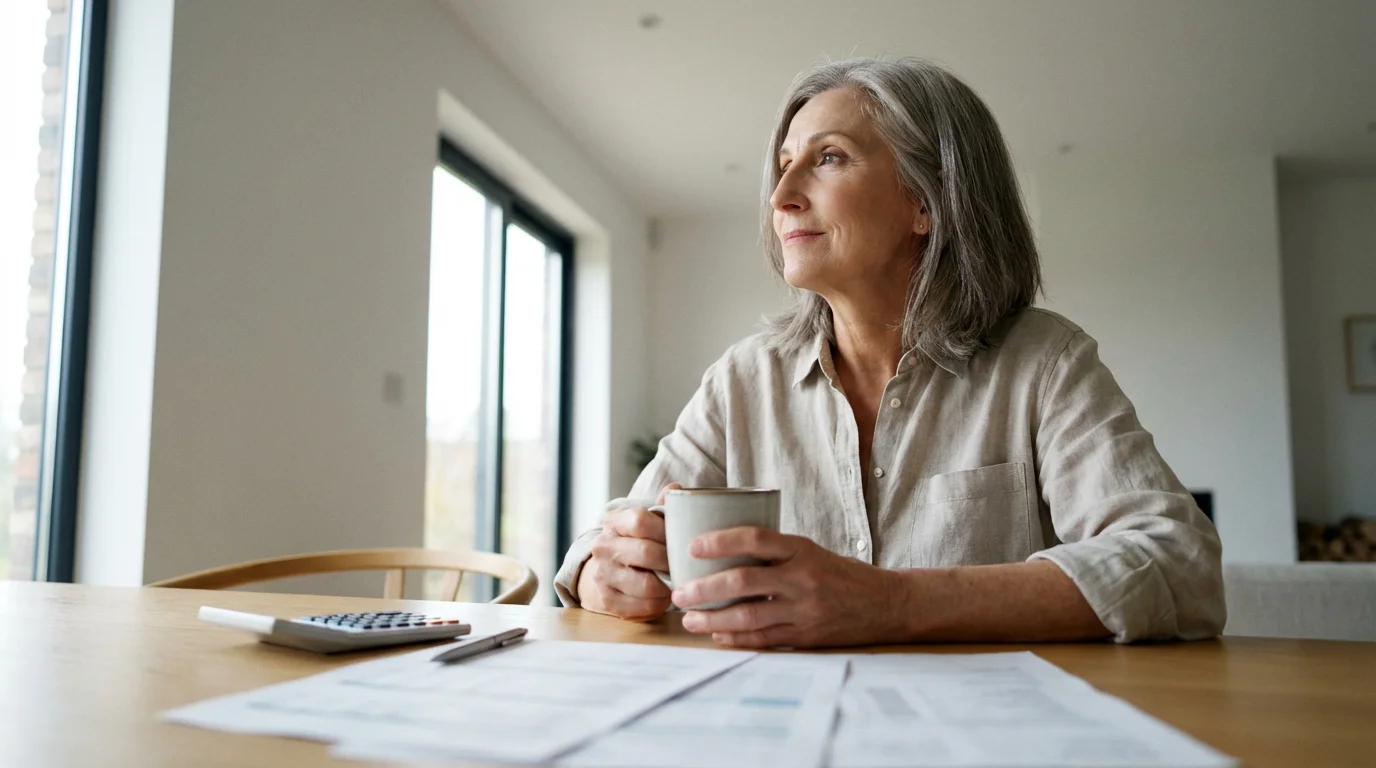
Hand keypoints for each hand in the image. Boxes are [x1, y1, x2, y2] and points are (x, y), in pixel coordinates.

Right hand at [576, 484, 679, 621]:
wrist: (606, 572)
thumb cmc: (636, 543)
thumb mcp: (646, 522)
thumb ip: (662, 507)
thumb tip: (676, 488)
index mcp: (614, 521)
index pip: (641, 520)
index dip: (667, 531)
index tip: (684, 539)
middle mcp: (603, 547)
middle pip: (646, 553)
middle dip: (672, 561)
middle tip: (687, 565)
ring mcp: (602, 574)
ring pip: (646, 585)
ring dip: (668, 586)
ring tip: (679, 582)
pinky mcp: (607, 600)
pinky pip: (642, 606)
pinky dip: (660, 603)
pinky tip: (666, 595)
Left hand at [672, 527, 909, 647]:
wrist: (884, 604)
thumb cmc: (840, 573)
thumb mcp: (811, 550)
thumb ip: (775, 551)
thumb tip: (724, 549)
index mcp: (801, 549)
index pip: (755, 538)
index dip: (721, 541)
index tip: (693, 547)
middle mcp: (802, 578)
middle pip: (744, 581)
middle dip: (705, 589)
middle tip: (680, 592)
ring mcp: (804, 609)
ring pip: (749, 616)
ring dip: (713, 619)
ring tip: (689, 619)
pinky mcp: (805, 636)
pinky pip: (763, 638)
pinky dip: (736, 638)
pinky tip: (717, 636)